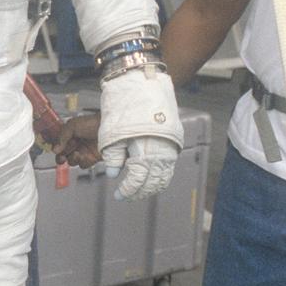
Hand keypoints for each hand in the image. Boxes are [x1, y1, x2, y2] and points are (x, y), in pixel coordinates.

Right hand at [54, 112, 101, 168]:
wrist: (109, 128)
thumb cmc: (93, 122)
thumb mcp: (73, 125)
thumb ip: (62, 136)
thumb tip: (55, 149)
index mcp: (70, 134)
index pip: (59, 145)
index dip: (57, 148)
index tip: (56, 150)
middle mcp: (77, 143)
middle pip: (64, 155)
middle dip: (61, 157)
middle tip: (62, 157)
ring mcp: (84, 151)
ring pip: (72, 161)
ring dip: (72, 159)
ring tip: (76, 154)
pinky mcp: (92, 158)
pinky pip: (83, 164)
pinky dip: (82, 162)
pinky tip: (84, 156)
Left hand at [97, 68, 183, 200]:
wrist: (149, 90)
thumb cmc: (129, 110)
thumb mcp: (114, 132)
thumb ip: (113, 155)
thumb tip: (112, 174)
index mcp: (146, 153)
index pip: (137, 181)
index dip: (127, 191)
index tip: (118, 195)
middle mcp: (160, 154)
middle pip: (151, 183)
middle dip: (138, 193)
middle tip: (126, 196)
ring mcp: (169, 151)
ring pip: (163, 179)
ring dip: (150, 188)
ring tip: (138, 191)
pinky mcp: (173, 146)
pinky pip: (168, 170)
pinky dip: (160, 179)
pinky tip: (150, 179)